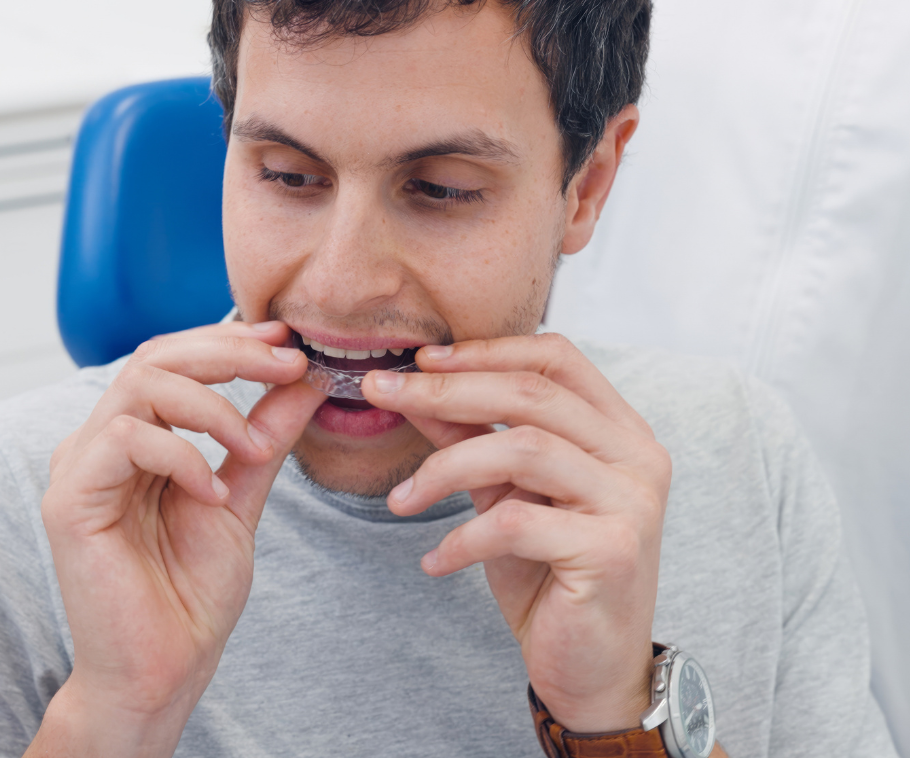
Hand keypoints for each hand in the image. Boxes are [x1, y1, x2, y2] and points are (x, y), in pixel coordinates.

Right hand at [32, 321, 325, 756]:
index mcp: (136, 437)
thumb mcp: (242, 495)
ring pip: (141, 386)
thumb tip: (305, 380)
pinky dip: (181, 454)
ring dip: (214, 403)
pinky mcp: (70, 499)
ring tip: (257, 446)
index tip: (287, 342)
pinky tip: (213, 489)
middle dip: (229, 352)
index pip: (174, 359)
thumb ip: (264, 436)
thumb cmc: (191, 592)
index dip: (229, 340)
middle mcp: (101, 442)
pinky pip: (124, 439)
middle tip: (287, 363)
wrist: (164, 668)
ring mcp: (81, 467)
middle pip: (156, 357)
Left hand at [364, 333, 669, 733]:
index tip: (420, 359)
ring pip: (521, 449)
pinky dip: (461, 538)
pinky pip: (515, 522)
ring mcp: (631, 502)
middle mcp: (637, 457)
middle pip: (531, 394)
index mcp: (620, 430)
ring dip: (444, 469)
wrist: (589, 669)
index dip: (485, 350)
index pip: (556, 357)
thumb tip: (412, 387)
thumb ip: (469, 438)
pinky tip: (435, 561)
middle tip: (383, 394)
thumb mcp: (503, 494)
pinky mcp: (612, 550)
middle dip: (446, 391)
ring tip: (401, 501)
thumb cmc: (549, 575)